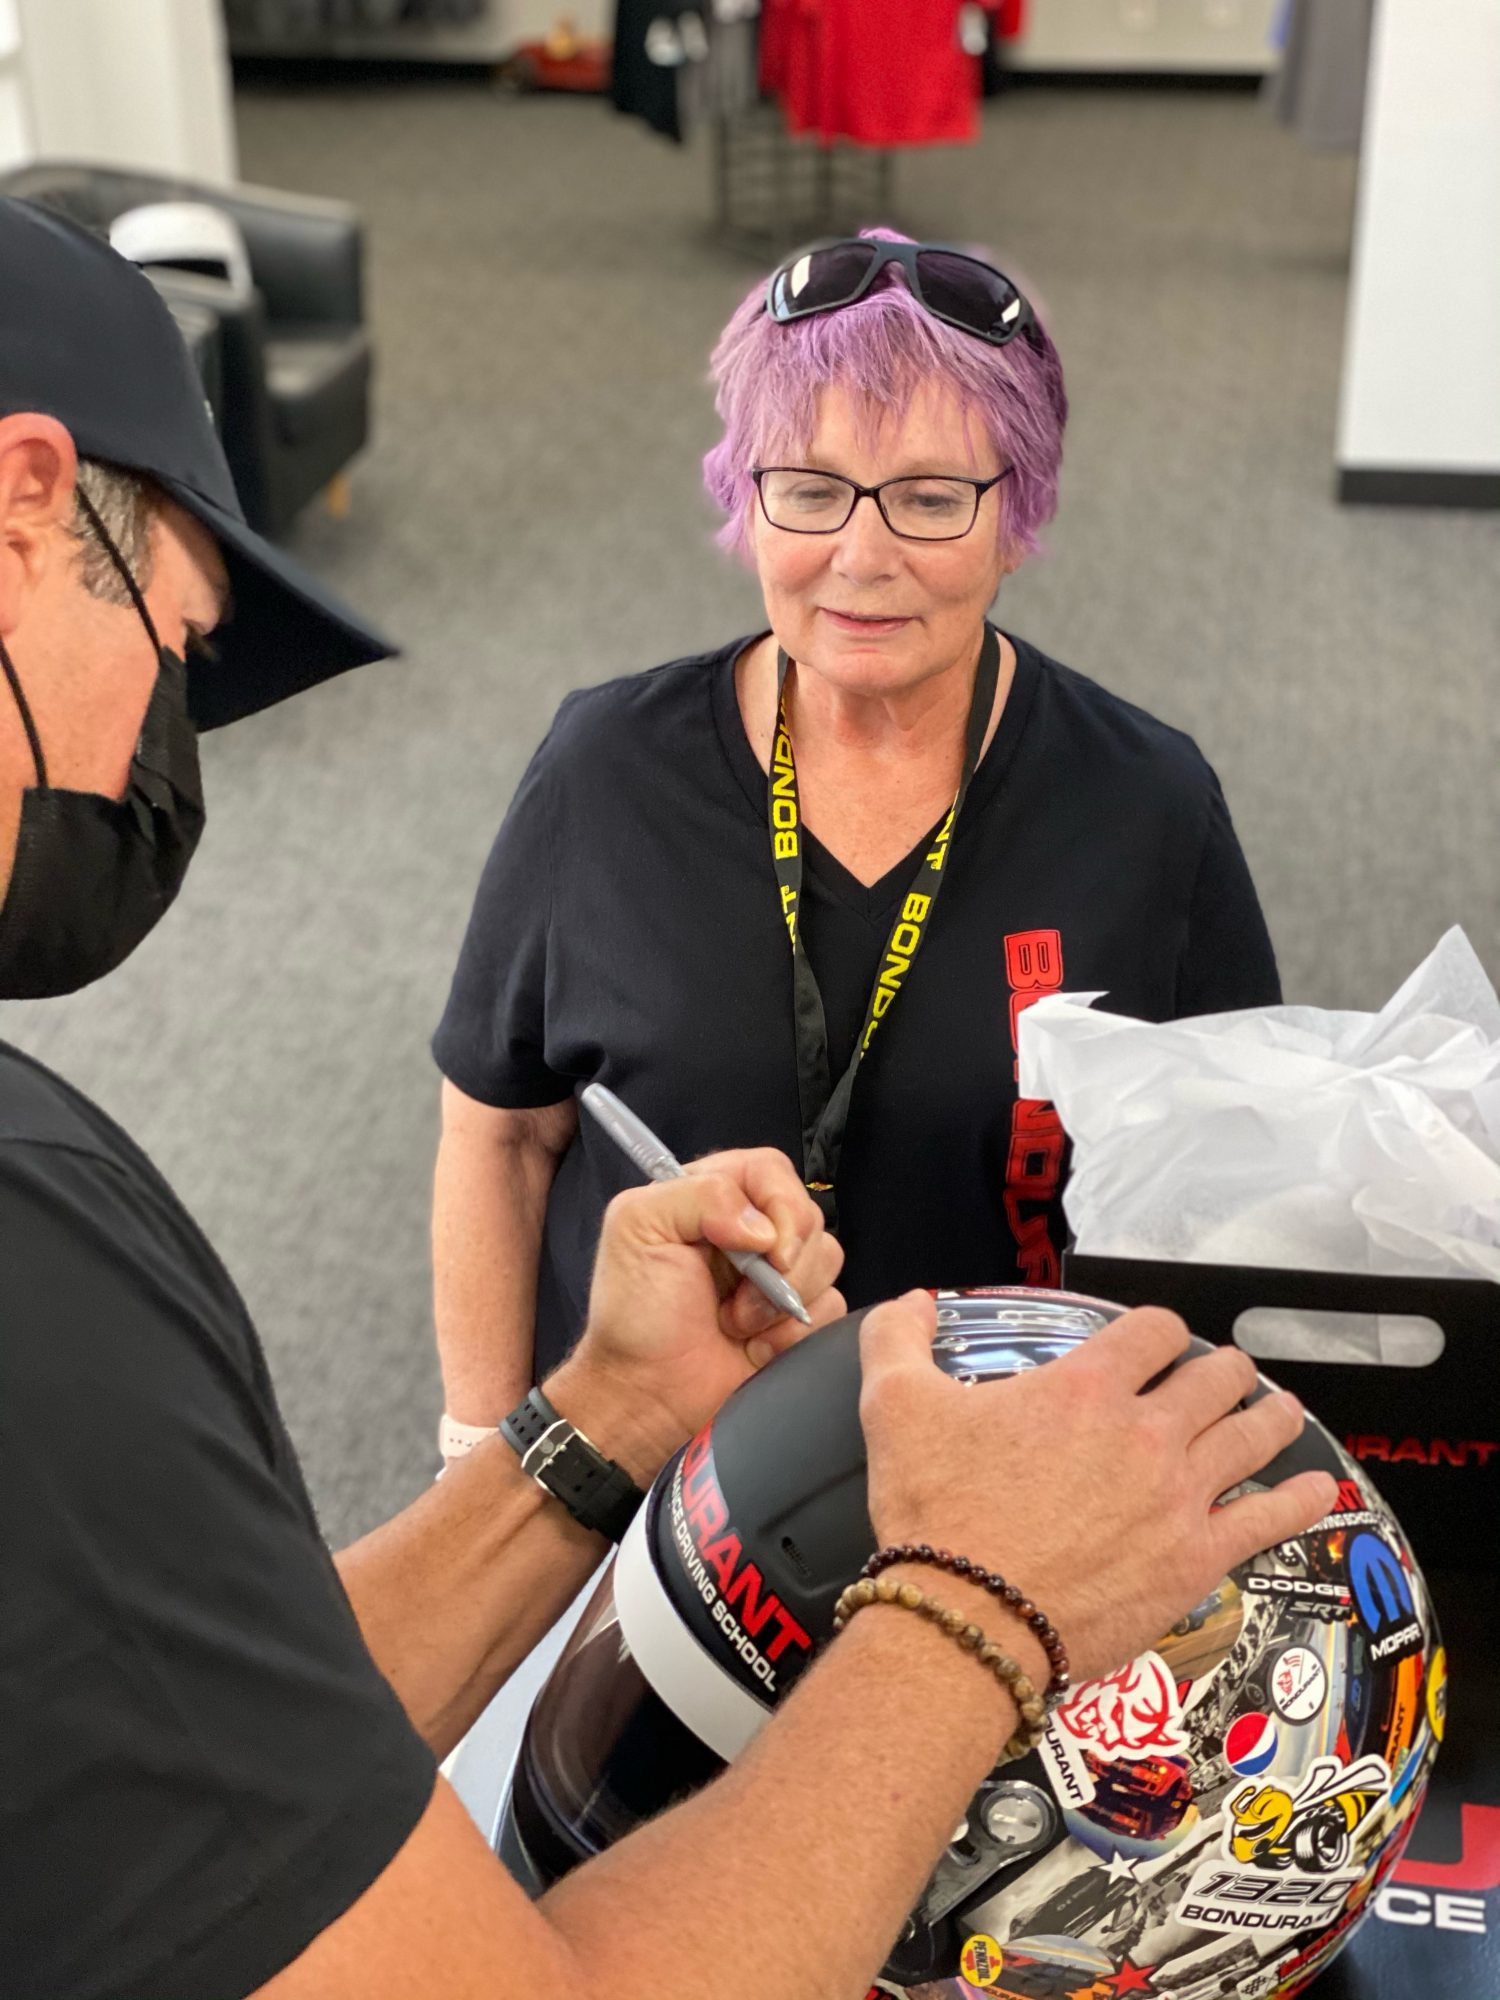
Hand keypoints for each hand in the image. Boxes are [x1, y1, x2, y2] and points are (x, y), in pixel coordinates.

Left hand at [549, 1149, 844, 1484]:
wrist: (646, 1393)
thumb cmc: (632, 1313)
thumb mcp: (638, 1227)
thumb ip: (699, 1195)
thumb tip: (765, 1228)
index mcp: (712, 1194)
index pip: (772, 1171)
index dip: (779, 1204)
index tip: (763, 1248)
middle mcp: (750, 1229)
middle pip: (808, 1216)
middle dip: (780, 1264)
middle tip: (736, 1297)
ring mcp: (777, 1274)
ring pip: (827, 1259)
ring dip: (782, 1302)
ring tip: (736, 1324)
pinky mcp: (796, 1318)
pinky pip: (832, 1308)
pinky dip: (793, 1333)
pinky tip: (755, 1346)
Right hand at [859, 1291, 1337, 1685]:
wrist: (966, 1618)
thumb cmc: (937, 1517)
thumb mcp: (894, 1406)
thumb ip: (899, 1339)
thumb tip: (913, 1306)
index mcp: (1084, 1388)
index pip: (1150, 1329)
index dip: (1158, 1327)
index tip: (1158, 1338)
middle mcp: (1144, 1432)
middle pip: (1213, 1377)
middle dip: (1222, 1369)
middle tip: (1224, 1373)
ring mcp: (1178, 1495)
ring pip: (1251, 1437)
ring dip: (1269, 1416)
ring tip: (1278, 1411)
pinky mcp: (1196, 1557)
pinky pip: (1269, 1519)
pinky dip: (1298, 1499)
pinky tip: (1315, 1489)